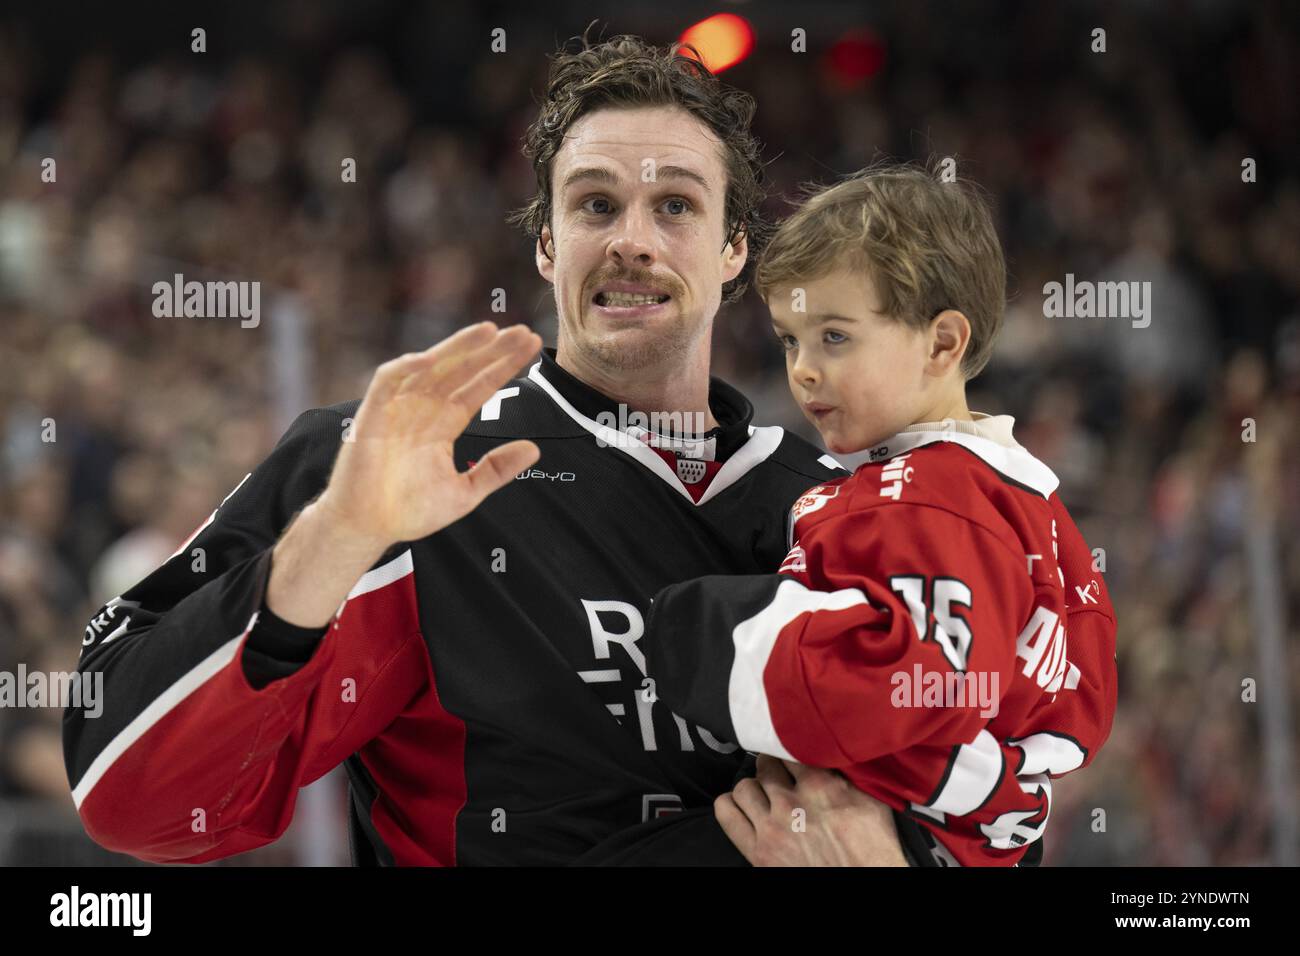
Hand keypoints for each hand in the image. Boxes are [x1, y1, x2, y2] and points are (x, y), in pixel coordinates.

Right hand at [318, 322, 542, 549]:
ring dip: (457, 348)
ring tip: (488, 331)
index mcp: (444, 423)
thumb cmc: (409, 510)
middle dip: (490, 350)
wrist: (368, 529)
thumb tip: (535, 448)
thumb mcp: (466, 492)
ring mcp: (398, 409)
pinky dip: (405, 368)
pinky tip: (430, 358)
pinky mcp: (372, 417)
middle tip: (522, 332)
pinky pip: (387, 383)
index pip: (479, 386)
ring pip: (430, 367)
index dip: (503, 366)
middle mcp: (424, 409)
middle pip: (461, 370)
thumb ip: (496, 469)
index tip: (531, 347)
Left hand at [715, 754, 907, 865]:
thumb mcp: (871, 801)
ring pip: (744, 787)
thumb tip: (830, 749)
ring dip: (754, 787)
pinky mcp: (757, 851)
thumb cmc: (873, 850)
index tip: (794, 754)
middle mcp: (790, 804)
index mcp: (820, 786)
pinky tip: (744, 806)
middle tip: (782, 776)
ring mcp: (771, 828)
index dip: (791, 749)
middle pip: (764, 765)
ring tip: (765, 793)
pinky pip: (726, 813)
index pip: (789, 748)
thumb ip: (846, 773)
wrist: (863, 883)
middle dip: (773, 768)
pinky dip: (731, 804)